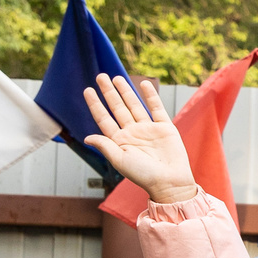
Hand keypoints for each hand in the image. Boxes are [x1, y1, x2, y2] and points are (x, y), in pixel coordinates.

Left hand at [82, 74, 199, 205]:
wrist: (170, 182)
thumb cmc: (144, 175)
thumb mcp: (120, 161)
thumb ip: (105, 146)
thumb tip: (87, 137)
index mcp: (120, 141)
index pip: (104, 118)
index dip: (95, 104)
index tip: (88, 90)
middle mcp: (132, 133)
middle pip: (117, 108)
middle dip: (109, 92)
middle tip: (101, 76)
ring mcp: (148, 129)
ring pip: (134, 105)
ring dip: (125, 91)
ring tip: (116, 78)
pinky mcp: (165, 127)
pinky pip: (156, 108)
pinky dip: (150, 96)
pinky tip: (143, 84)